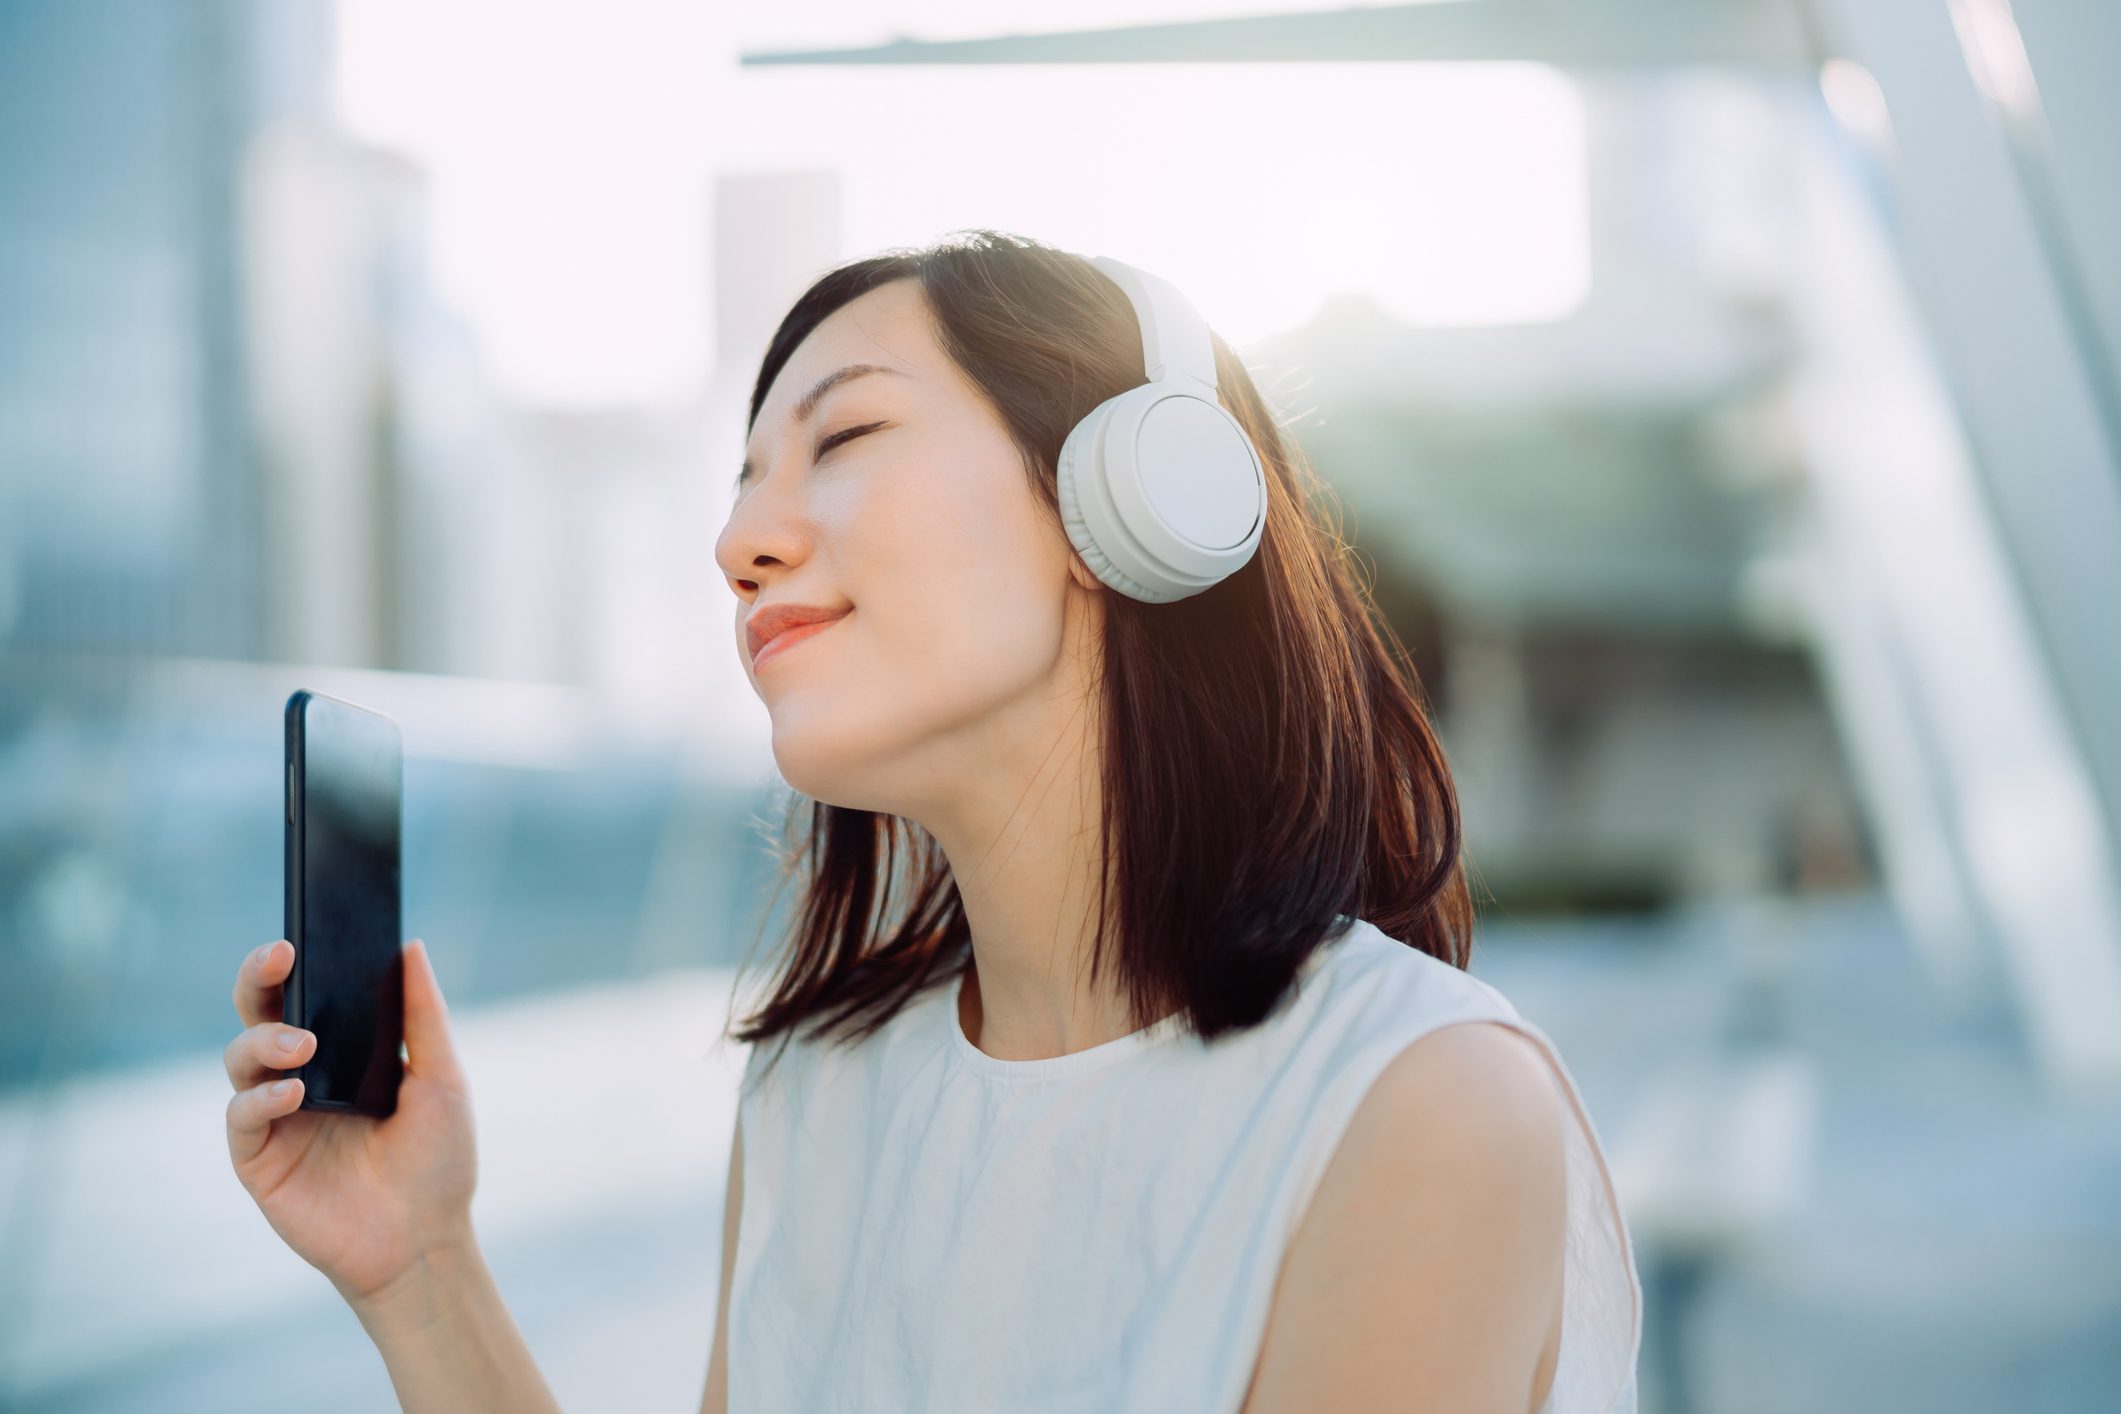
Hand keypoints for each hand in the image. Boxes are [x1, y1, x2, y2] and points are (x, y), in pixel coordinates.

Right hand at [224, 936, 480, 1310]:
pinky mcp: (260, 1162)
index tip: (298, 934)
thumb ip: (422, 1016)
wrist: (426, 1240)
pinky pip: (242, 1120)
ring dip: (266, 1040)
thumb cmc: (439, 1160)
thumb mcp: (442, 1079)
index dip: (292, 963)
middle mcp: (300, 1080)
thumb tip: (411, 947)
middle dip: (258, 980)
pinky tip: (293, 1092)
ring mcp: (277, 1120)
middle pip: (257, 1016)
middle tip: (278, 957)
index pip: (304, 996)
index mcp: (341, 1054)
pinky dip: (260, 1099)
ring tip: (304, 1044)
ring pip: (240, 1059)